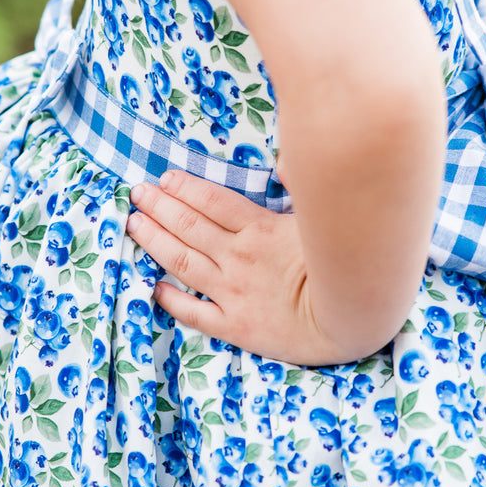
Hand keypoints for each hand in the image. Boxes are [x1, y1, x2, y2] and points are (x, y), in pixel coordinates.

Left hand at [124, 169, 350, 365]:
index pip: (212, 201)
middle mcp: (238, 258)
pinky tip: (154, 287)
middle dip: (159, 206)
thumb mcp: (323, 216)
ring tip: (133, 224)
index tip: (164, 178)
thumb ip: (301, 185)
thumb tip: (286, 160)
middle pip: (189, 225)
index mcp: (259, 229)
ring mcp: (232, 293)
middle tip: (137, 192)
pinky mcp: (235, 326)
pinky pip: (194, 312)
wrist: (352, 320)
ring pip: (182, 260)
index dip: (184, 188)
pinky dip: (171, 298)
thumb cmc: (345, 264)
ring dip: (154, 240)